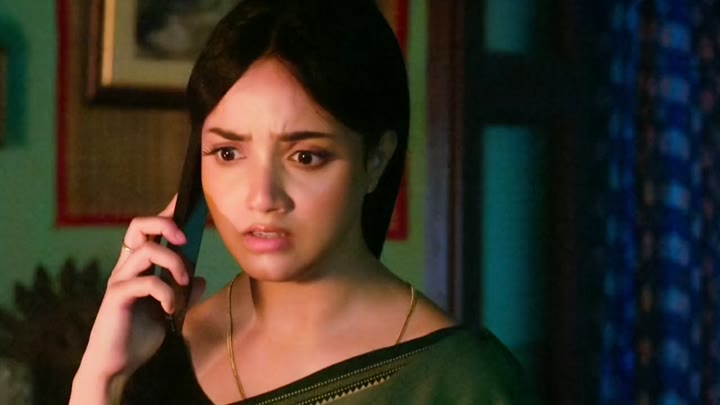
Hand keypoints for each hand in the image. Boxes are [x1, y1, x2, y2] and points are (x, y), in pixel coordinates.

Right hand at [70, 197, 205, 402]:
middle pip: (138, 226)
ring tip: (184, 283)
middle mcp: (126, 267)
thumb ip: (184, 293)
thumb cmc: (139, 335)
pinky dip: (166, 292)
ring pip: (147, 250)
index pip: (149, 230)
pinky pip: (146, 282)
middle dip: (164, 224)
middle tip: (184, 239)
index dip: (166, 212)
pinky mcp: (117, 297)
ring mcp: (119, 280)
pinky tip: (169, 308)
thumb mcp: (169, 311)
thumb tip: (202, 279)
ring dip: (174, 263)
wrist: (117, 365)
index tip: (185, 198)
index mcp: (137, 266)